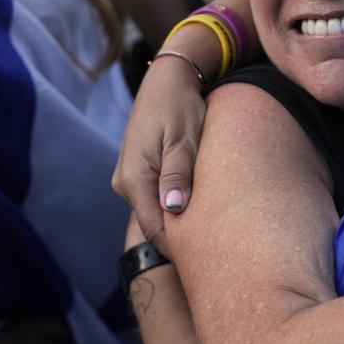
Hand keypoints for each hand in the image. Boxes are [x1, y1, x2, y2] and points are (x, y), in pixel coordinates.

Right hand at [111, 54, 207, 252]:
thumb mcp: (184, 138)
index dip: (179, 249)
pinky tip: (199, 211)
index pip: (154, 228)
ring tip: (213, 236)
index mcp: (134, 178)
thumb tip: (175, 209)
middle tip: (218, 256)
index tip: (208, 264)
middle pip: (154, 225)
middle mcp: (125, 183)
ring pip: (156, 213)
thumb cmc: (181, 106)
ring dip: (179, 224)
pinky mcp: (139, 173)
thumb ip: (179, 173)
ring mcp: (129, 179)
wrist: (168, 80)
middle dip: (181, 240)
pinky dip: (175, 208)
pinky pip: (156, 199)